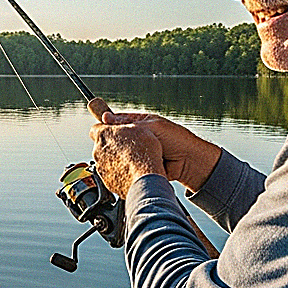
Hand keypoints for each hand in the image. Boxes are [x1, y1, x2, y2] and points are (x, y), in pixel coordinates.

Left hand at [89, 116, 164, 198]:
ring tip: (133, 161)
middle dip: (112, 146)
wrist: (145, 179)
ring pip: (106, 162)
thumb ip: (120, 122)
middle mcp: (98, 152)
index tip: (114, 131)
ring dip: (116, 160)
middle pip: (101, 146)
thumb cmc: (143, 151)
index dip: (106, 129)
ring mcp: (101, 168)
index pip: (96, 129)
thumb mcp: (136, 126)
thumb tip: (107, 117)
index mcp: (104, 135)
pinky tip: (132, 173)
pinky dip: (119, 174)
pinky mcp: (107, 182)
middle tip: (128, 147)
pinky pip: (112, 176)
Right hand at [91, 112, 220, 194]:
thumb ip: (127, 122)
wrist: (189, 162)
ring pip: (113, 157)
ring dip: (117, 157)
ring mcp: (133, 155)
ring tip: (126, 157)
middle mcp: (132, 140)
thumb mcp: (152, 125)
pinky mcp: (135, 169)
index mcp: (136, 125)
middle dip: (110, 144)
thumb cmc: (176, 140)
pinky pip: (121, 169)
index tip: (98, 130)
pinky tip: (127, 168)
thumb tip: (105, 118)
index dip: (104, 125)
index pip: (112, 123)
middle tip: (113, 146)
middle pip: (110, 141)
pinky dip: (123, 169)